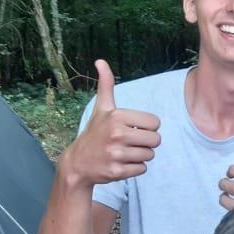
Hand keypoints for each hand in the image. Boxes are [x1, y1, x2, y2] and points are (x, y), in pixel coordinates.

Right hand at [61, 60, 160, 186]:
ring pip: (150, 155)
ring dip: (141, 156)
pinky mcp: (117, 172)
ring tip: (124, 152)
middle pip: (156, 140)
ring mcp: (116, 154)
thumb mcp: (101, 108)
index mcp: (117, 117)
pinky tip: (121, 163)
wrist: (77, 163)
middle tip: (130, 142)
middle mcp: (117, 134)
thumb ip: (106, 86)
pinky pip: (142, 169)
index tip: (133, 128)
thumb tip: (101, 61)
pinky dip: (135, 168)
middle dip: (147, 143)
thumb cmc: (95, 132)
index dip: (147, 127)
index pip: (156, 123)